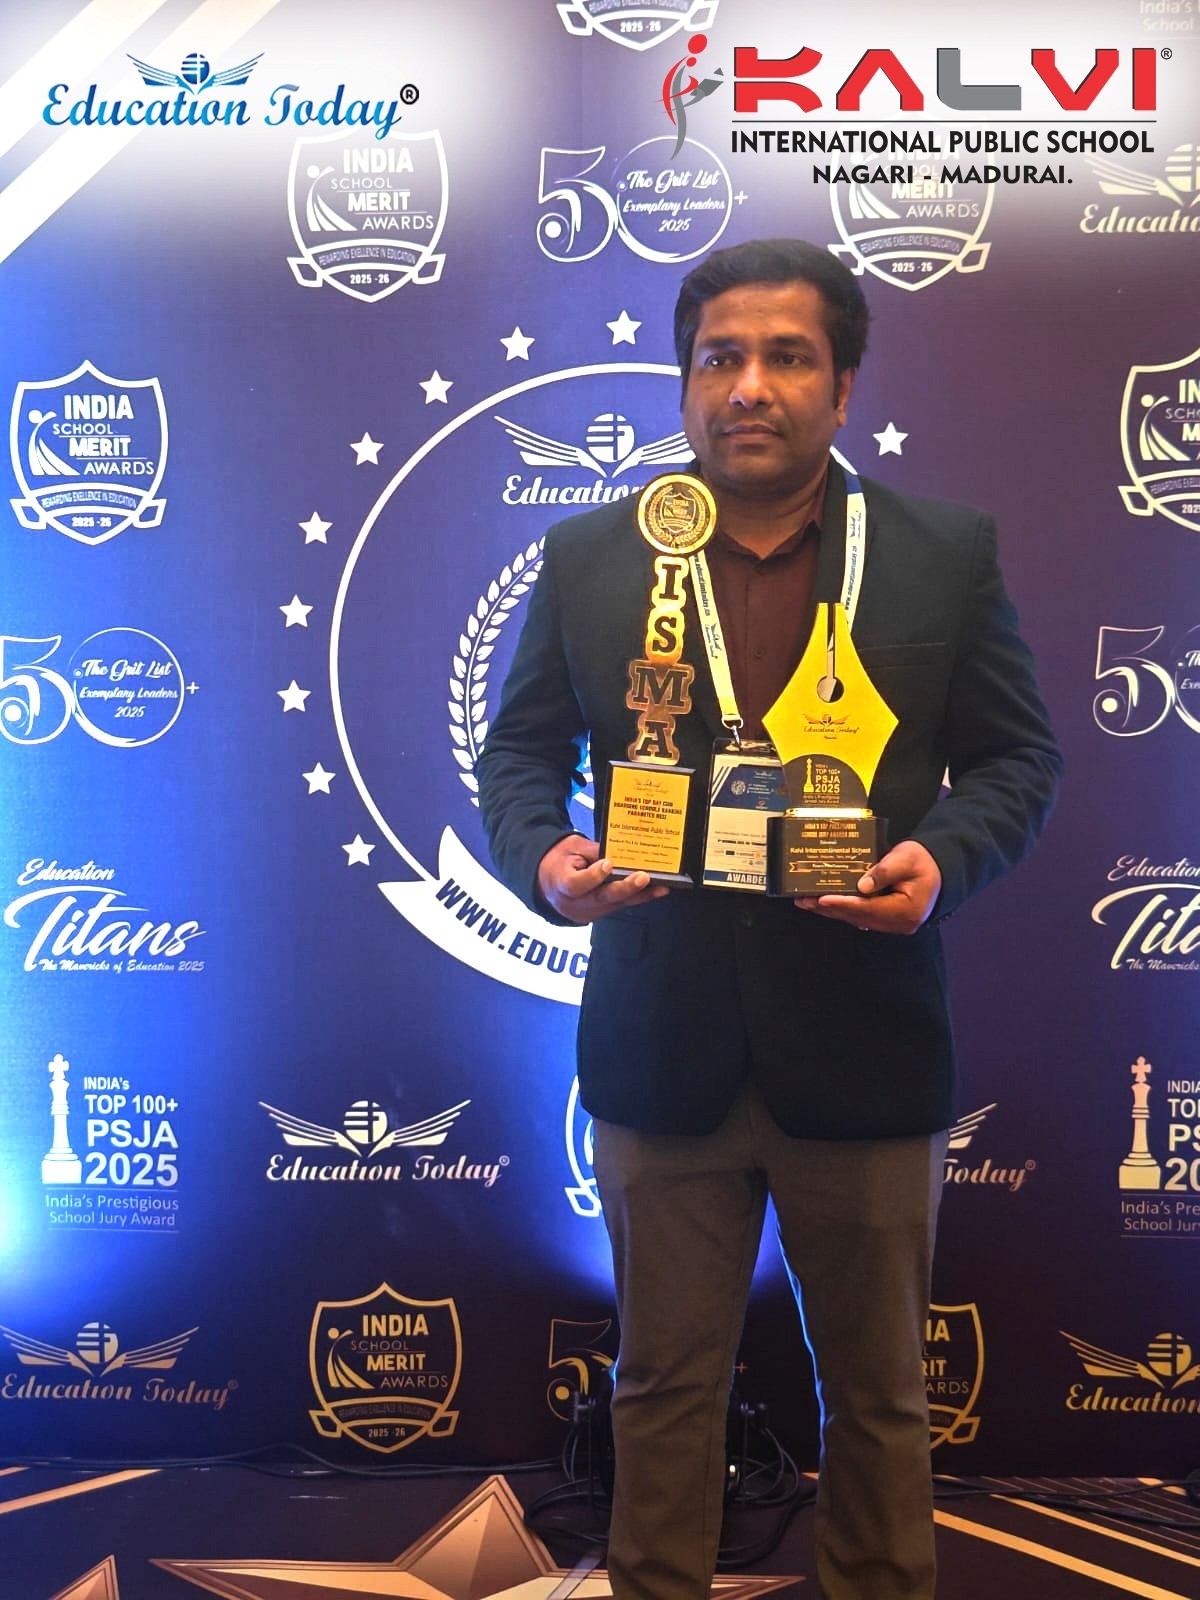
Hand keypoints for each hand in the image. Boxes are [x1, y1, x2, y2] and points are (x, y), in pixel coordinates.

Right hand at [537, 835, 669, 924]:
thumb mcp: (572, 847)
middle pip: (601, 898)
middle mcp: (573, 903)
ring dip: (639, 895)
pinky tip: (656, 891)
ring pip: (615, 904)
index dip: (593, 876)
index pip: (576, 884)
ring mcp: (586, 912)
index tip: (608, 863)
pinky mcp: (598, 914)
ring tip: (660, 886)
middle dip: (625, 888)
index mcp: (560, 883)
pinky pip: (619, 906)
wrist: (546, 880)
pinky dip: (637, 898)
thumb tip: (621, 850)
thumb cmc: (560, 859)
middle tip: (643, 877)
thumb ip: (594, 851)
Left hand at [795, 839, 941, 934]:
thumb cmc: (923, 861)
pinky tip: (825, 903)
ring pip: (857, 919)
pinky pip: (861, 916)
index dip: (844, 904)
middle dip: (830, 908)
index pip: (869, 908)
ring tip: (807, 902)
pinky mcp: (887, 920)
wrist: (939, 869)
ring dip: (832, 911)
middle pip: (859, 917)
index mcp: (907, 910)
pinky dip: (843, 909)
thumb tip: (861, 885)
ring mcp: (893, 925)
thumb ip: (885, 871)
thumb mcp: (906, 858)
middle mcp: (899, 923)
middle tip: (804, 900)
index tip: (822, 898)